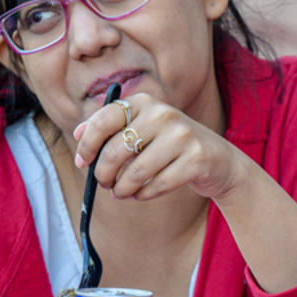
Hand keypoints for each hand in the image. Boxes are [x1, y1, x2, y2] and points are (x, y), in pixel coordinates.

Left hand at [72, 92, 249, 202]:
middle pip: (116, 151)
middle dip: (104, 174)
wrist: (218, 161)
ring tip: (122, 192)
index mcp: (146, 103)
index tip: (81, 162)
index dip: (87, 144)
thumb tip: (77, 132)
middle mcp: (163, 114)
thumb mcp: (143, 131)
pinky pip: (157, 184)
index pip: (104, 120)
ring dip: (123, 189)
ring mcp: (182, 135)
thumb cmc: (171, 147)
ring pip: (135, 172)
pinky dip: (144, 194)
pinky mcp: (196, 158)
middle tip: (105, 184)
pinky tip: (143, 193)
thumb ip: (111, 129)